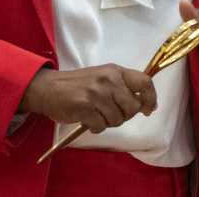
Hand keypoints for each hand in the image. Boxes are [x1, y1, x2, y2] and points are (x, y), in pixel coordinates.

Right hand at [18, 64, 155, 132]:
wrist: (49, 88)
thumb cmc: (79, 84)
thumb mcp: (104, 77)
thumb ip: (123, 86)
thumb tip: (144, 104)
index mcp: (116, 71)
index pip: (144, 82)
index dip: (150, 98)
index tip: (147, 110)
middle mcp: (109, 80)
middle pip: (132, 106)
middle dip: (125, 116)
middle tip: (112, 114)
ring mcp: (96, 93)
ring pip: (117, 119)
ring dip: (108, 122)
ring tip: (97, 115)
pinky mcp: (84, 107)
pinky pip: (101, 126)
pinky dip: (96, 127)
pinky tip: (88, 120)